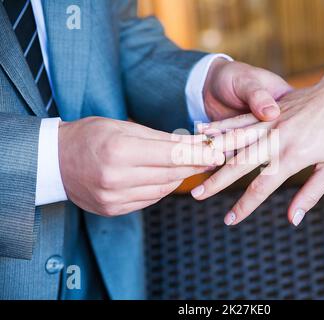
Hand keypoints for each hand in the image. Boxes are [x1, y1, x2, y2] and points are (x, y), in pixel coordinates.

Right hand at [59, 117, 224, 216]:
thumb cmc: (90, 136)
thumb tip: (193, 145)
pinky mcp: (113, 210)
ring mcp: (114, 198)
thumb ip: (159, 138)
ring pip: (163, 189)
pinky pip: (149, 200)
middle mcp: (116, 178)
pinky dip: (162, 188)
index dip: (199, 154)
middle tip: (212, 158)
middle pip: (170, 174)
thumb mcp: (123, 126)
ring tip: (194, 166)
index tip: (218, 152)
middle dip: (194, 166)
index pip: (171, 155)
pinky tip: (168, 178)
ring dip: (181, 177)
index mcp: (119, 150)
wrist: (55, 161)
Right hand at [193, 63, 323, 225]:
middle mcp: (277, 139)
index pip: (262, 187)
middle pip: (239, 164)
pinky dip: (220, 127)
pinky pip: (239, 119)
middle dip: (216, 182)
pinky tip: (203, 132)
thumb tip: (293, 220)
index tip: (229, 220)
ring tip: (192, 164)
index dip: (244, 206)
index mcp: (294, 156)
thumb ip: (311, 194)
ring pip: (233, 139)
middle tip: (197, 195)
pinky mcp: (267, 110)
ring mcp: (269, 122)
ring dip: (212, 154)